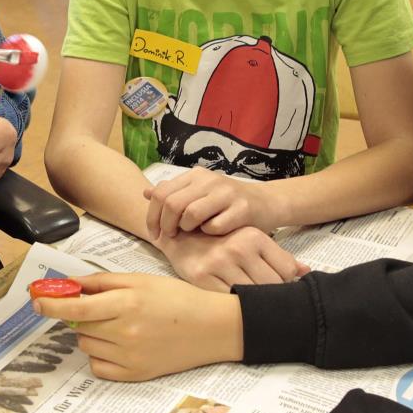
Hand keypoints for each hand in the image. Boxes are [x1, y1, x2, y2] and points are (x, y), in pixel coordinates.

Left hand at [32, 273, 243, 381]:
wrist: (212, 329)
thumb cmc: (177, 299)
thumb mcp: (141, 280)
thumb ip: (103, 282)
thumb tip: (71, 284)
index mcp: (125, 304)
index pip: (75, 306)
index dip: (50, 304)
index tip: (35, 300)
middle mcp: (124, 332)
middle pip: (79, 325)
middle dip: (82, 314)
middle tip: (104, 309)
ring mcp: (128, 357)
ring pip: (87, 344)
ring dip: (92, 334)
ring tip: (120, 326)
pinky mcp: (133, 375)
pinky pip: (98, 366)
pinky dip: (101, 355)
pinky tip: (121, 344)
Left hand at [145, 166, 278, 238]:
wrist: (266, 203)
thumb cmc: (228, 203)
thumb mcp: (199, 193)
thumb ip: (174, 193)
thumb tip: (146, 193)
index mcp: (195, 175)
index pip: (161, 193)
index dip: (152, 216)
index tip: (154, 233)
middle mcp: (209, 180)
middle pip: (172, 203)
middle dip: (166, 226)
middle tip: (171, 237)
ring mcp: (226, 193)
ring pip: (191, 214)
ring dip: (187, 229)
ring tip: (193, 233)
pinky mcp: (242, 209)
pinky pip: (214, 227)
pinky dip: (209, 234)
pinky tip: (214, 234)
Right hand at [155, 226, 307, 291]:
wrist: (179, 236)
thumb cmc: (220, 241)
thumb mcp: (250, 239)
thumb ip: (278, 256)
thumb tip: (306, 272)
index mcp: (254, 236)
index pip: (287, 270)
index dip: (286, 283)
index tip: (279, 288)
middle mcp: (238, 247)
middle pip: (272, 286)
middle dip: (272, 295)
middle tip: (266, 299)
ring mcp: (219, 263)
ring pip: (252, 296)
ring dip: (254, 303)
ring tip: (251, 303)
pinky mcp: (202, 278)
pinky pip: (228, 302)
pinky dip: (234, 306)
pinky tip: (232, 303)